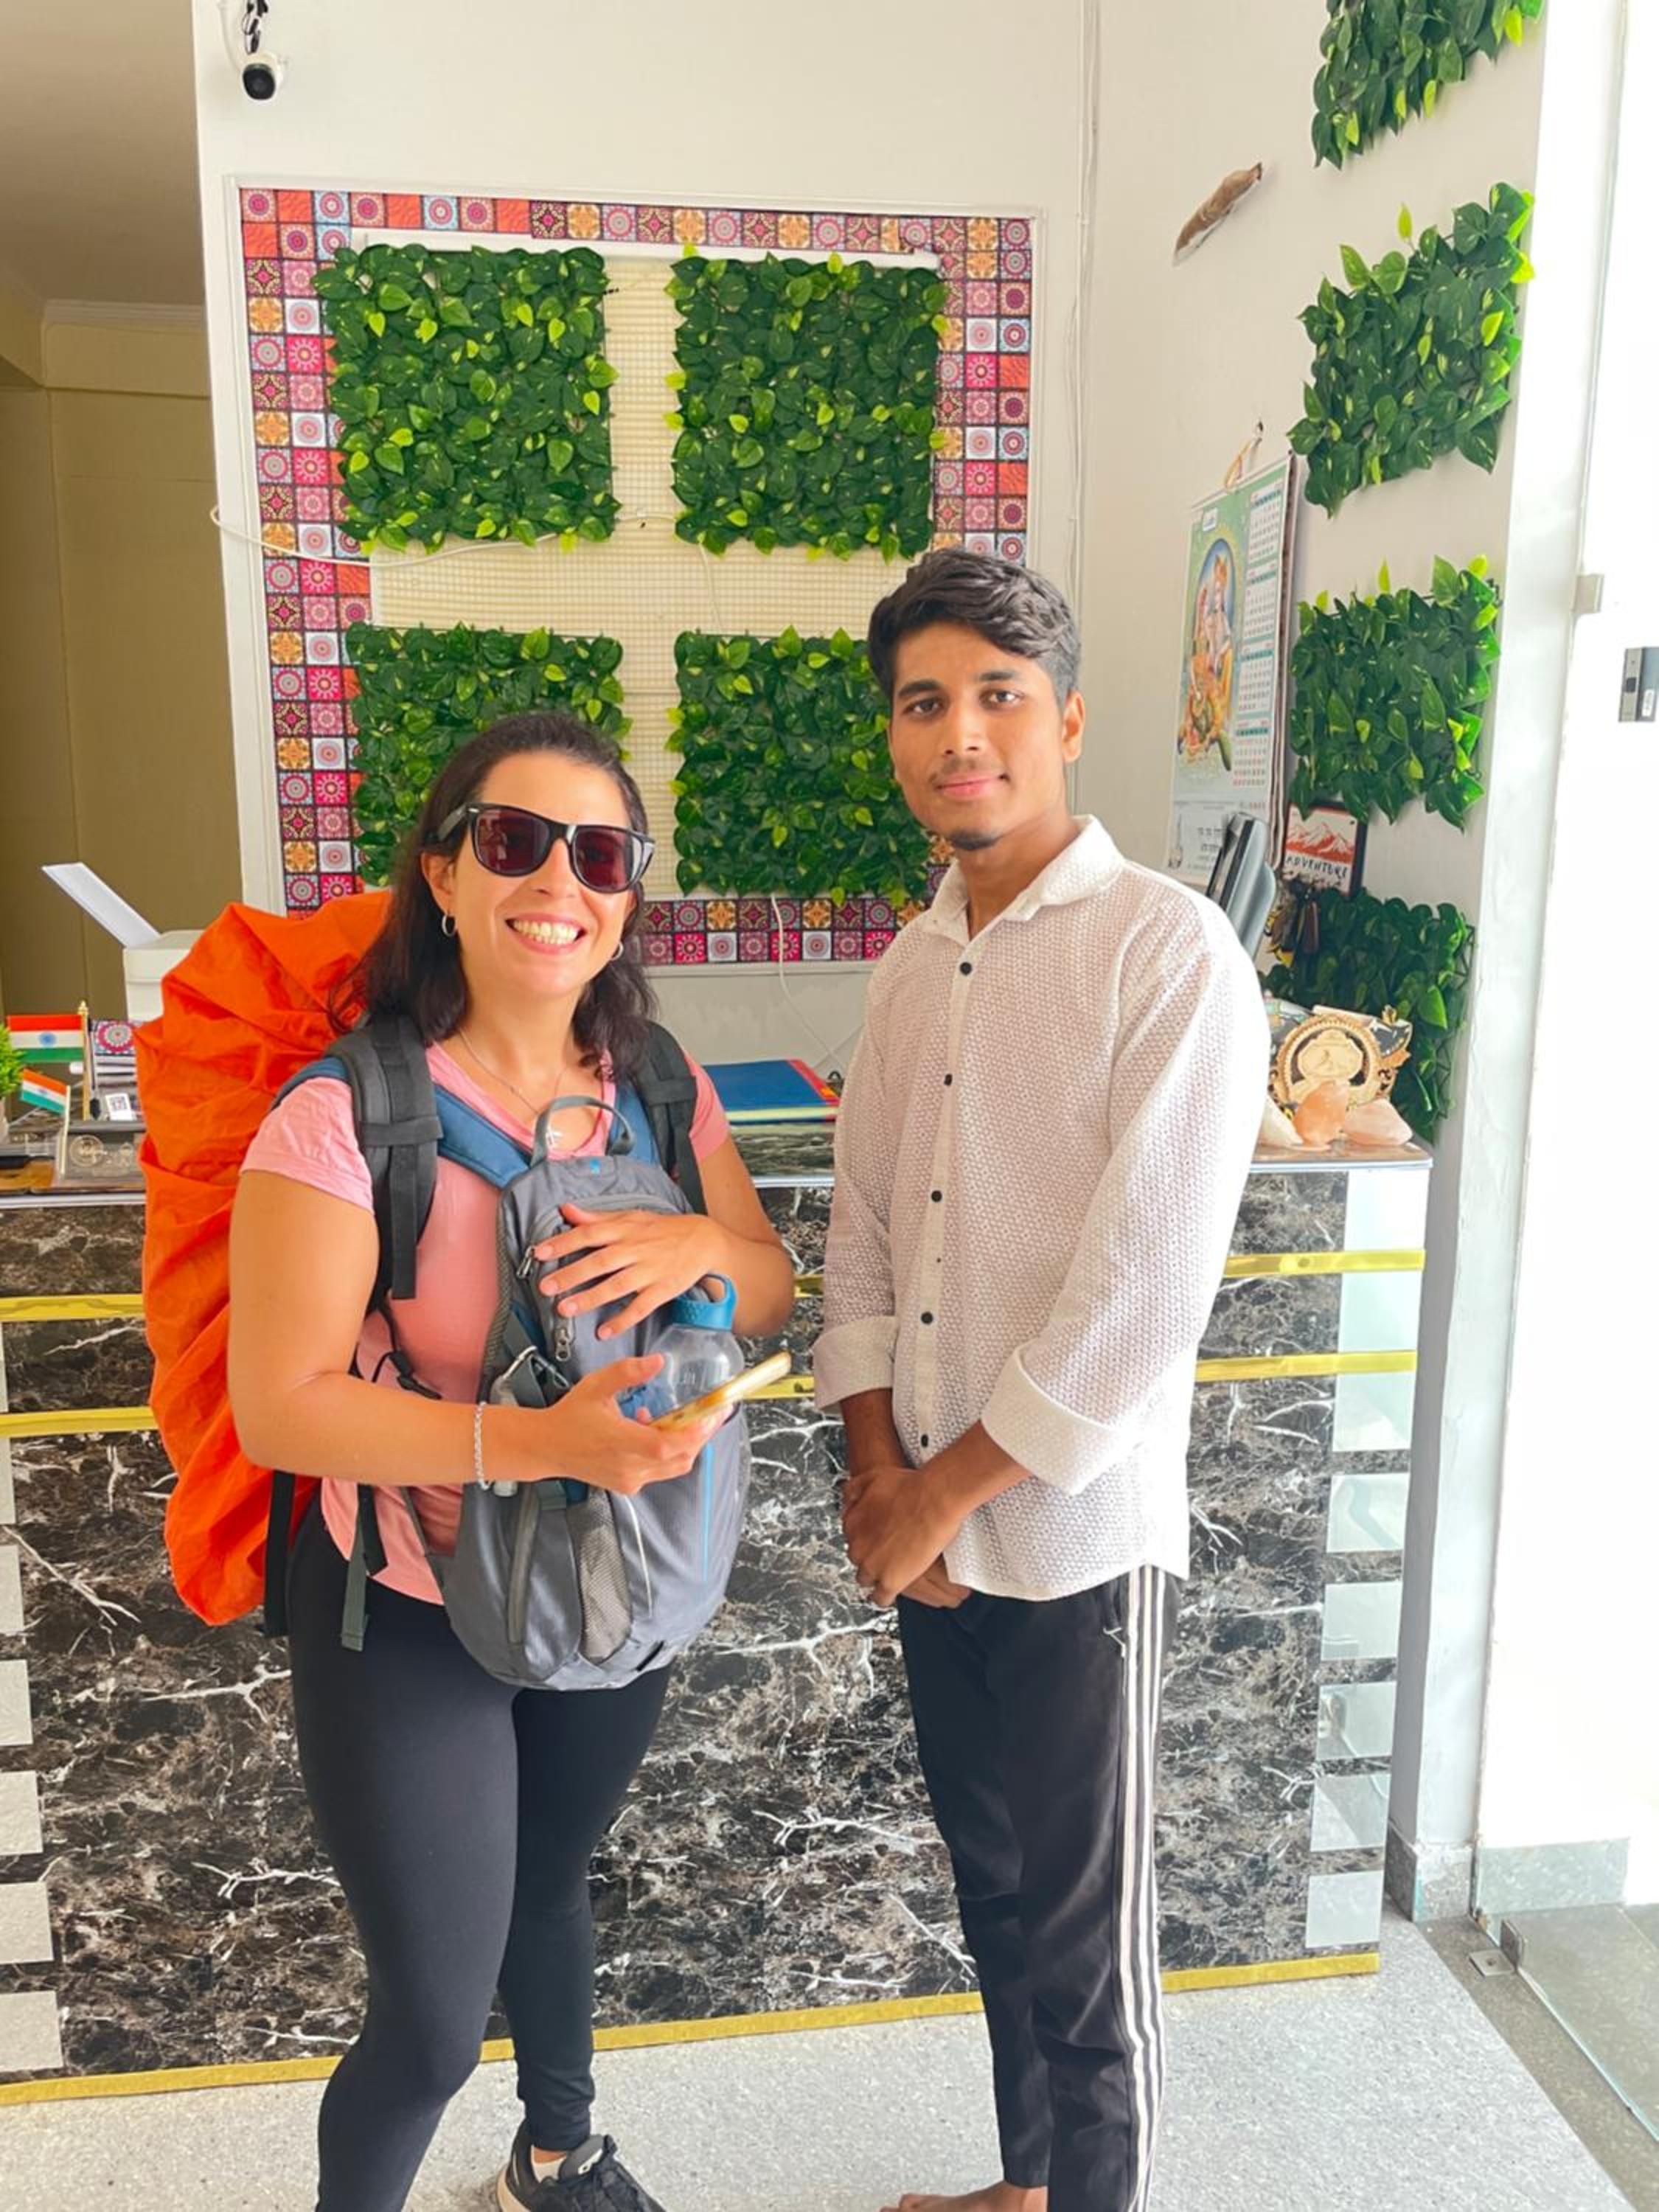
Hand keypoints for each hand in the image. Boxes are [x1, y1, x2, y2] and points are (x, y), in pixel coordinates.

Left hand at [536, 1206, 727, 1338]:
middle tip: (546, 1287)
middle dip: (571, 1275)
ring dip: (591, 1298)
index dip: (564, 1243)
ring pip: (617, 1286)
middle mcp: (635, 1249)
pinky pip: (641, 1307)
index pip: (589, 1234)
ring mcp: (649, 1271)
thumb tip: (566, 1210)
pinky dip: (623, 1320)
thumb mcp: (630, 1217)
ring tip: (566, 1309)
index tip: (540, 1253)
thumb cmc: (662, 1228)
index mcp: (624, 1230)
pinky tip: (604, 1332)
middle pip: (599, 1262)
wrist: (703, 1240)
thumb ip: (596, 1218)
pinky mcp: (663, 1289)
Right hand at [537, 1357, 723, 1493]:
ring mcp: (629, 1479)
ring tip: (681, 1417)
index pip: (667, 1445)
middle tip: (711, 1413)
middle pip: (680, 1458)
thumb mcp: (597, 1385)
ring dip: (684, 1443)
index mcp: (620, 1442)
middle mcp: (628, 1467)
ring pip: (673, 1466)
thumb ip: (628, 1372)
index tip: (711, 1415)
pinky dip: (666, 1451)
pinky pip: (660, 1471)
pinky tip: (652, 1428)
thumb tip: (657, 1361)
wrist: (547, 1447)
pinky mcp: (628, 1485)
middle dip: (700, 1435)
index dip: (694, 1433)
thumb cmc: (570, 1416)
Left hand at [842, 1462, 962, 1607]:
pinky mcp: (890, 1582)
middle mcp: (857, 1548)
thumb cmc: (909, 1486)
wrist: (933, 1499)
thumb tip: (845, 1500)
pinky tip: (894, 1589)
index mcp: (851, 1525)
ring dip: (877, 1576)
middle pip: (859, 1560)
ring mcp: (872, 1567)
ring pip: (866, 1580)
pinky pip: (880, 1598)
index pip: (853, 1539)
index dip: (868, 1539)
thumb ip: (854, 1490)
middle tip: (888, 1553)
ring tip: (892, 1573)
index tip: (879, 1538)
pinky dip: (885, 1596)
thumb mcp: (873, 1478)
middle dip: (871, 1558)